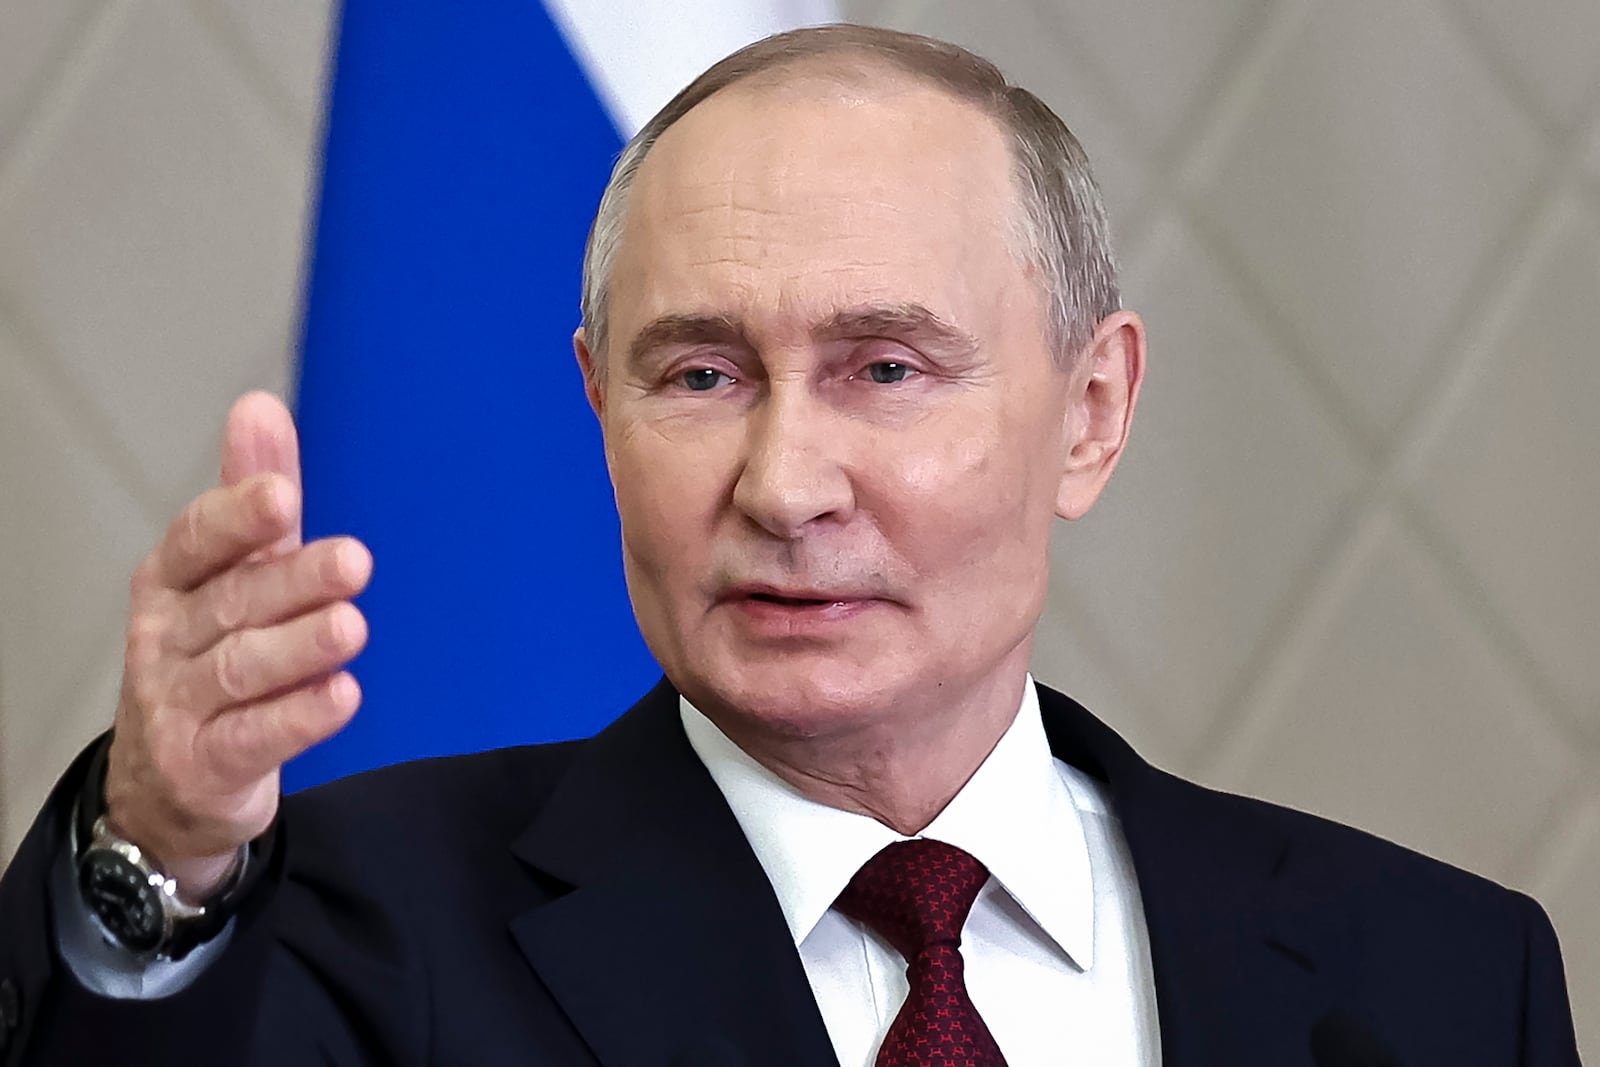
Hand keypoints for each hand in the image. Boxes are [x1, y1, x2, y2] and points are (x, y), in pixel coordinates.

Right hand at [104, 392, 372, 901]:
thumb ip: (250, 498)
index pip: (198, 540)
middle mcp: (167, 639)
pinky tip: (343, 695)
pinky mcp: (204, 765)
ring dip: (301, 646)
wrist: (170, 782)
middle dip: (294, 580)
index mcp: (173, 582)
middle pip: (234, 602)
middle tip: (353, 561)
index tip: (284, 494)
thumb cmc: (208, 658)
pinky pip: (252, 737)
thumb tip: (259, 406)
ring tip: (351, 626)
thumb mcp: (229, 575)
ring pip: (242, 669)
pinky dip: (299, 717)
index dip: (238, 516)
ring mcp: (179, 705)